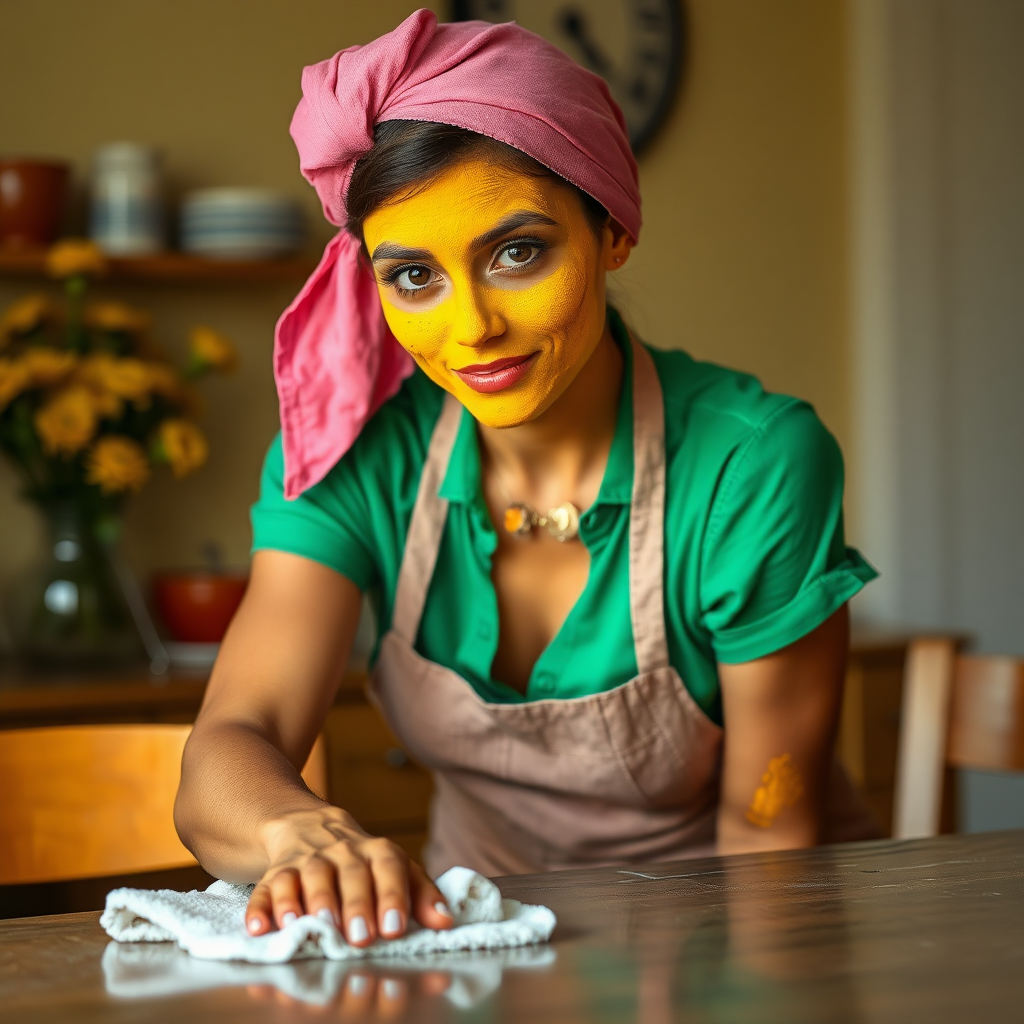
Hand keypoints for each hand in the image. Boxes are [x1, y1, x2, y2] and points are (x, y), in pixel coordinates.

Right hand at [244, 806, 452, 944]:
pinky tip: (261, 928)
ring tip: (315, 925)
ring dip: (313, 901)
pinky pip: (266, 886)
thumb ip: (421, 895)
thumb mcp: (395, 870)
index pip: (389, 867)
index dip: (392, 896)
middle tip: (360, 938)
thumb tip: (445, 922)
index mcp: (376, 851)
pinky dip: (262, 907)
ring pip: (309, 874)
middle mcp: (342, 852)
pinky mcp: (275, 871)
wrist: (309, 825)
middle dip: (355, 905)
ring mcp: (307, 860)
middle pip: (350, 873)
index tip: (394, 928)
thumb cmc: (362, 861)